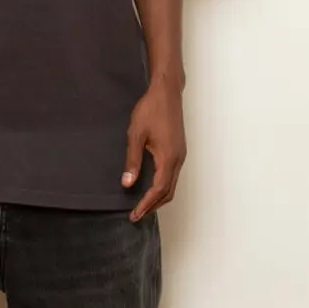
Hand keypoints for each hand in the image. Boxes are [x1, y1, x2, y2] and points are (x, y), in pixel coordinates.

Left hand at [122, 79, 186, 221]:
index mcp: (168, 157)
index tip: (135, 214)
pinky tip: (150, 185)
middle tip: (137, 214)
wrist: (166, 92)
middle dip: (153, 205)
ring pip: (172, 184)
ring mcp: (180, 155)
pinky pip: (173, 175)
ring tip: (143, 204)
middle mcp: (178, 159)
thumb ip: (132, 161)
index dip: (146, 204)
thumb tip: (128, 183)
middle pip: (168, 192)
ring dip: (158, 197)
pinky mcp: (179, 150)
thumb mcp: (136, 135)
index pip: (158, 190)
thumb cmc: (151, 110)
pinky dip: (163, 186)